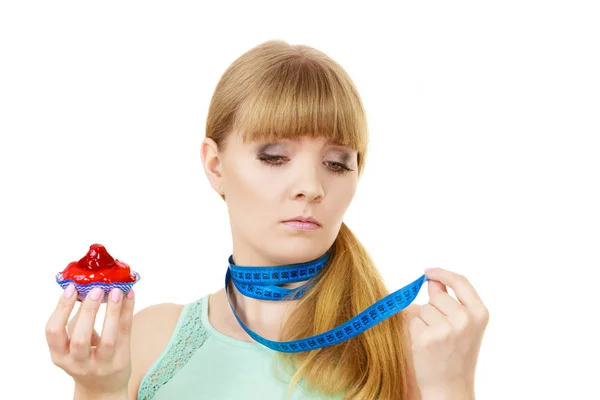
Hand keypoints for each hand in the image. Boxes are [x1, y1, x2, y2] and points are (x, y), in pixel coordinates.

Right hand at [45, 284, 134, 397]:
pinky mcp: (120, 362)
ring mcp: (100, 365)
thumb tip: (85, 287)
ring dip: (112, 312)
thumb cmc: (85, 358)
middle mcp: (77, 363)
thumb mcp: (72, 344)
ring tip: (116, 290)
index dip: (61, 309)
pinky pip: (126, 334)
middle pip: (80, 339)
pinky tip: (129, 295)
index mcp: (59, 356)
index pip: (53, 332)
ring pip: (107, 339)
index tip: (71, 288)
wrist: (101, 388)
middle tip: (96, 288)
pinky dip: (127, 312)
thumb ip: (77, 321)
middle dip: (88, 311)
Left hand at [408, 268, 488, 395]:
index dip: (442, 273)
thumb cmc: (456, 355)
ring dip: (423, 321)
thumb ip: (451, 301)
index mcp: (479, 313)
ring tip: (435, 340)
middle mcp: (465, 319)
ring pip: (422, 309)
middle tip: (441, 331)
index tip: (428, 272)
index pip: (460, 282)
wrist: (450, 387)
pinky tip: (425, 346)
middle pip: (436, 296)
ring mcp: (446, 329)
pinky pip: (412, 321)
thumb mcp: (464, 326)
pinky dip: (415, 330)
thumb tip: (432, 280)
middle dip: (433, 307)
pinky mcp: (426, 337)